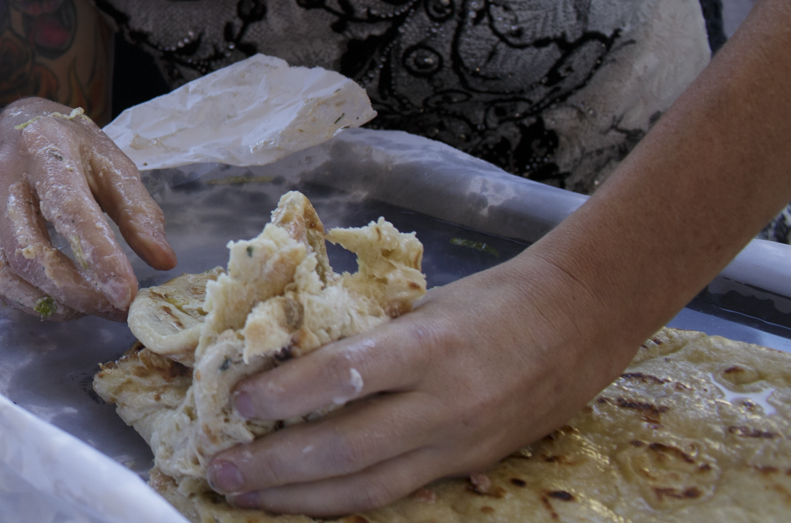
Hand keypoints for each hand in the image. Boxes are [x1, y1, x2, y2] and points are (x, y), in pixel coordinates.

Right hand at [0, 97, 173, 319]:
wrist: (11, 123)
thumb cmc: (69, 143)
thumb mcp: (111, 161)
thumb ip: (137, 210)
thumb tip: (163, 260)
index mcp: (42, 150)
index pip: (68, 210)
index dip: (97, 256)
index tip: (128, 293)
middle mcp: (3, 179)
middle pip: (29, 250)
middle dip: (76, 291)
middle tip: (117, 308)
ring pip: (7, 272)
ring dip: (53, 302)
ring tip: (94, 309)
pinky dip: (31, 301)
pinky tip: (65, 303)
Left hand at [206, 251, 647, 512]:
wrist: (580, 321)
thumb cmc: (491, 300)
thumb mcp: (422, 306)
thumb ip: (366, 337)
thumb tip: (285, 356)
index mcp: (428, 346)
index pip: (347, 376)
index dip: (288, 393)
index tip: (239, 399)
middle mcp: (444, 403)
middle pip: (348, 448)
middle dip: (276, 465)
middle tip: (220, 468)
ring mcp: (457, 444)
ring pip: (367, 486)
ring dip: (298, 496)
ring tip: (244, 495)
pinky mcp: (467, 467)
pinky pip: (396, 491)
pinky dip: (342, 499)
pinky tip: (300, 500)